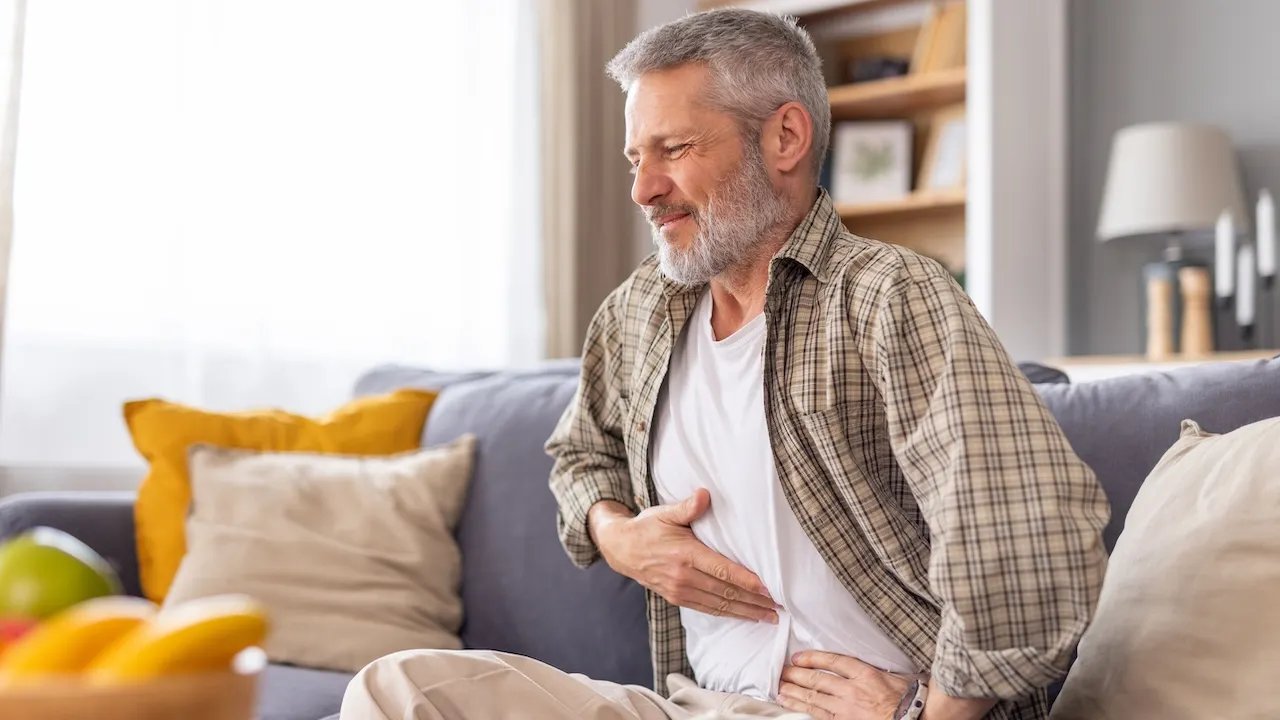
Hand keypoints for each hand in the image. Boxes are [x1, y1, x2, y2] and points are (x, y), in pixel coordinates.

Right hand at [589, 489, 778, 622]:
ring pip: (719, 605)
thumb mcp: (665, 513)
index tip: (768, 588)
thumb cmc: (647, 527)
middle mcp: (683, 576)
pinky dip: (728, 614)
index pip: (722, 571)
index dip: (746, 581)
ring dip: (745, 612)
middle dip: (754, 602)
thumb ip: (687, 507)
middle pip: (725, 592)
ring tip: (768, 617)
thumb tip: (705, 495)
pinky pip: (707, 609)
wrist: (621, 548)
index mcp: (684, 554)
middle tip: (778, 608)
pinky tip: (743, 615)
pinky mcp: (676, 598)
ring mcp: (679, 590)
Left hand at [777, 651, 911, 719]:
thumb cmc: (909, 701)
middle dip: (796, 675)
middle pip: (817, 679)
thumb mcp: (894, 677)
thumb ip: (873, 670)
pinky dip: (803, 710)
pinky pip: (819, 716)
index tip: (798, 657)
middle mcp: (852, 690)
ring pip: (814, 698)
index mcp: (865, 674)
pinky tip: (791, 706)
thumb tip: (860, 665)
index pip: (833, 661)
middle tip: (781, 672)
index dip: (812, 658)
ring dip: (794, 693)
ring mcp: (846, 709)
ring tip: (780, 689)